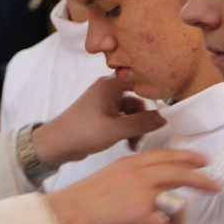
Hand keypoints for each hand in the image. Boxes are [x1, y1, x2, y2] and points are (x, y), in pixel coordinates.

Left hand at [33, 75, 165, 167]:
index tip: (166, 106)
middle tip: (144, 135)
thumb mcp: (116, 129)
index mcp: (110, 85)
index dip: (154, 91)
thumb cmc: (82, 132)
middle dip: (143, 118)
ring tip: (133, 144)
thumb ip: (142, 123)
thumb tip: (164, 118)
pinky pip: (123, 117)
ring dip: (136, 126)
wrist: (58, 144)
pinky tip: (128, 143)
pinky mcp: (102, 114)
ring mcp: (105, 102)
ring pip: (131, 110)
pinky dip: (127, 128)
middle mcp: (108, 90)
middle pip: (138, 98)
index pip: (140, 79)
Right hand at [45, 148, 219, 223]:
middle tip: (214, 185)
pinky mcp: (142, 216)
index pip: (165, 155)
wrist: (70, 213)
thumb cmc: (83, 200)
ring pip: (177, 204)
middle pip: (179, 172)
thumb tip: (147, 186)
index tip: (200, 159)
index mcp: (130, 164)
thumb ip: (129, 176)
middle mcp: (139, 175)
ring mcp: (142, 195)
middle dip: (201, 179)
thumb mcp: (108, 176)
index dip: (186, 157)